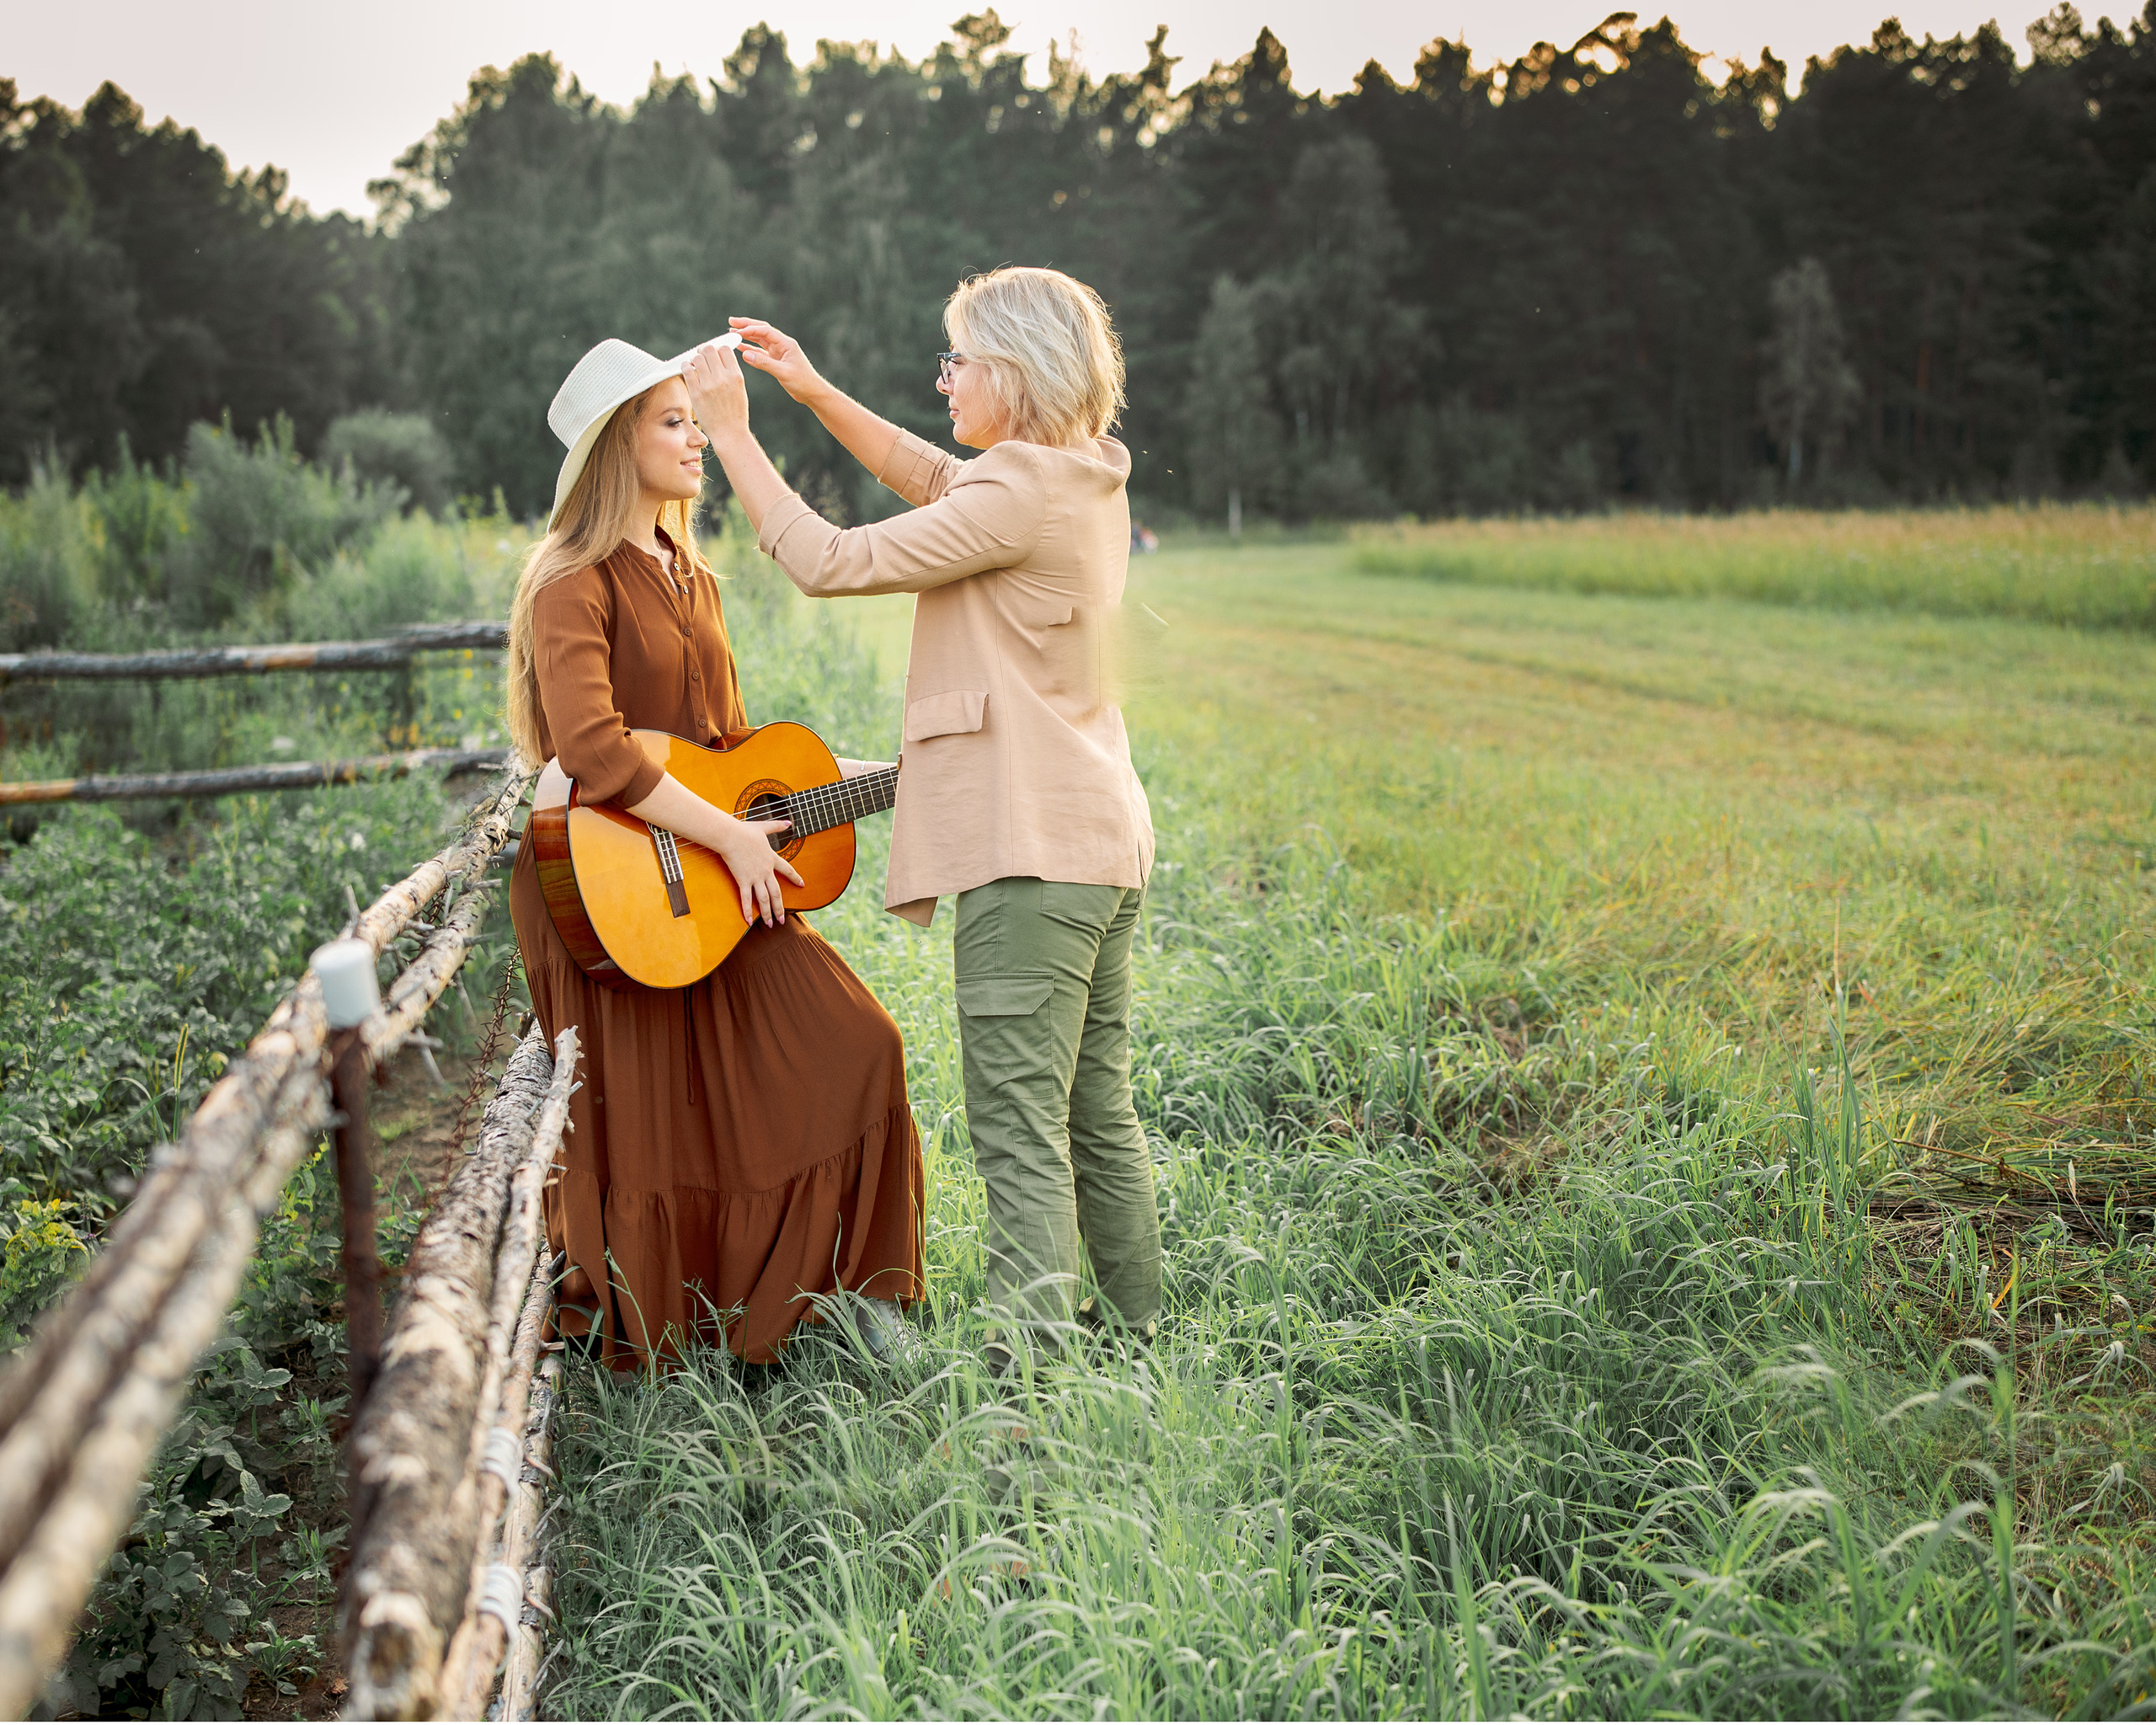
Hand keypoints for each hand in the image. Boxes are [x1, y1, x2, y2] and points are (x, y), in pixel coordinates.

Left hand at [682, 338, 751, 443]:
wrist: (729, 434)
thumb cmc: (735, 413)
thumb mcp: (740, 390)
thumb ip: (730, 373)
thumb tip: (718, 357)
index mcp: (736, 376)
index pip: (724, 349)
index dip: (717, 349)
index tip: (713, 355)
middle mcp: (723, 378)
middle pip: (709, 349)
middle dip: (704, 351)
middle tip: (701, 356)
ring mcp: (709, 385)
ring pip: (697, 358)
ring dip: (694, 359)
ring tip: (694, 366)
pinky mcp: (696, 393)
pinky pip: (687, 370)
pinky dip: (686, 367)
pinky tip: (688, 370)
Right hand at [711, 811, 805, 926]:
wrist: (731, 836)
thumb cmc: (744, 831)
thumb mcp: (763, 826)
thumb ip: (777, 826)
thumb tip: (789, 821)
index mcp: (771, 858)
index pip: (787, 870)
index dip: (795, 878)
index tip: (802, 884)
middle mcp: (766, 870)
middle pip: (776, 892)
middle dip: (780, 907)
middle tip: (783, 919)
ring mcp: (755, 877)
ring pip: (764, 899)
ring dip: (768, 913)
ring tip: (771, 924)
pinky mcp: (743, 880)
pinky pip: (746, 898)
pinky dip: (748, 911)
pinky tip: (750, 922)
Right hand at [729, 318, 827, 404]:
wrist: (812, 393)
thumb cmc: (802, 382)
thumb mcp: (783, 373)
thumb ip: (764, 363)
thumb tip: (745, 354)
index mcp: (786, 344)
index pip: (766, 331)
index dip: (750, 329)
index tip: (736, 331)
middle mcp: (782, 345)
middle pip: (762, 330)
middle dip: (746, 325)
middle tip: (731, 321)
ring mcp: (778, 352)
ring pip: (760, 340)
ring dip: (747, 336)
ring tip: (732, 332)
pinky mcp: (776, 361)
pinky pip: (760, 352)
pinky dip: (750, 349)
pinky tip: (740, 348)